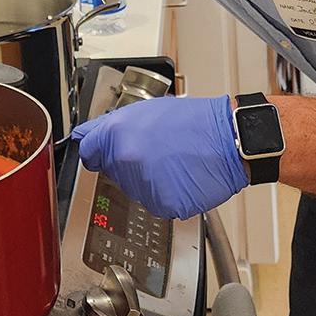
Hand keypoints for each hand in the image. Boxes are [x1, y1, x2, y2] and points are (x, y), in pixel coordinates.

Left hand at [71, 95, 248, 219]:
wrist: (227, 140)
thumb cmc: (192, 122)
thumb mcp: (146, 110)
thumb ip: (112, 126)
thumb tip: (88, 135)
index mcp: (118, 134)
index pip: (88, 151)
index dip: (95, 151)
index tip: (100, 153)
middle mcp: (126, 161)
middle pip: (112, 170)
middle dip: (125, 162)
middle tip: (152, 150)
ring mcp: (143, 185)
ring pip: (132, 187)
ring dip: (145, 177)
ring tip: (169, 160)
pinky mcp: (161, 204)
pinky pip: (153, 201)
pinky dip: (163, 192)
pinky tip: (178, 175)